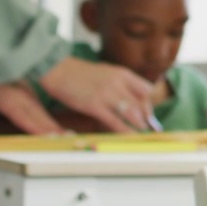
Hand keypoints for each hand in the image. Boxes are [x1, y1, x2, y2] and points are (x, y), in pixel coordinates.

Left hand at [0, 82, 65, 136]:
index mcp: (8, 99)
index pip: (25, 117)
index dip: (37, 127)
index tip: (48, 136)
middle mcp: (21, 97)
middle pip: (38, 115)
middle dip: (51, 128)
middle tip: (65, 138)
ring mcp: (27, 94)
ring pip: (42, 112)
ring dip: (53, 123)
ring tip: (65, 134)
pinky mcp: (30, 93)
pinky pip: (41, 107)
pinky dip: (49, 117)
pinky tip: (55, 126)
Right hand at [38, 57, 152, 132]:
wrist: (58, 70)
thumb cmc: (80, 73)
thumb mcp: (106, 72)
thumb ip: (119, 83)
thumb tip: (130, 98)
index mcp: (122, 73)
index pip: (146, 89)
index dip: (148, 103)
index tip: (147, 112)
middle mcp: (117, 83)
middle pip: (140, 103)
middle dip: (145, 116)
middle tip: (145, 125)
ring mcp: (106, 94)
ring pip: (131, 113)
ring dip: (138, 124)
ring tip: (140, 131)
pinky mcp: (94, 106)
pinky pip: (115, 121)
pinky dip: (124, 130)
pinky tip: (128, 135)